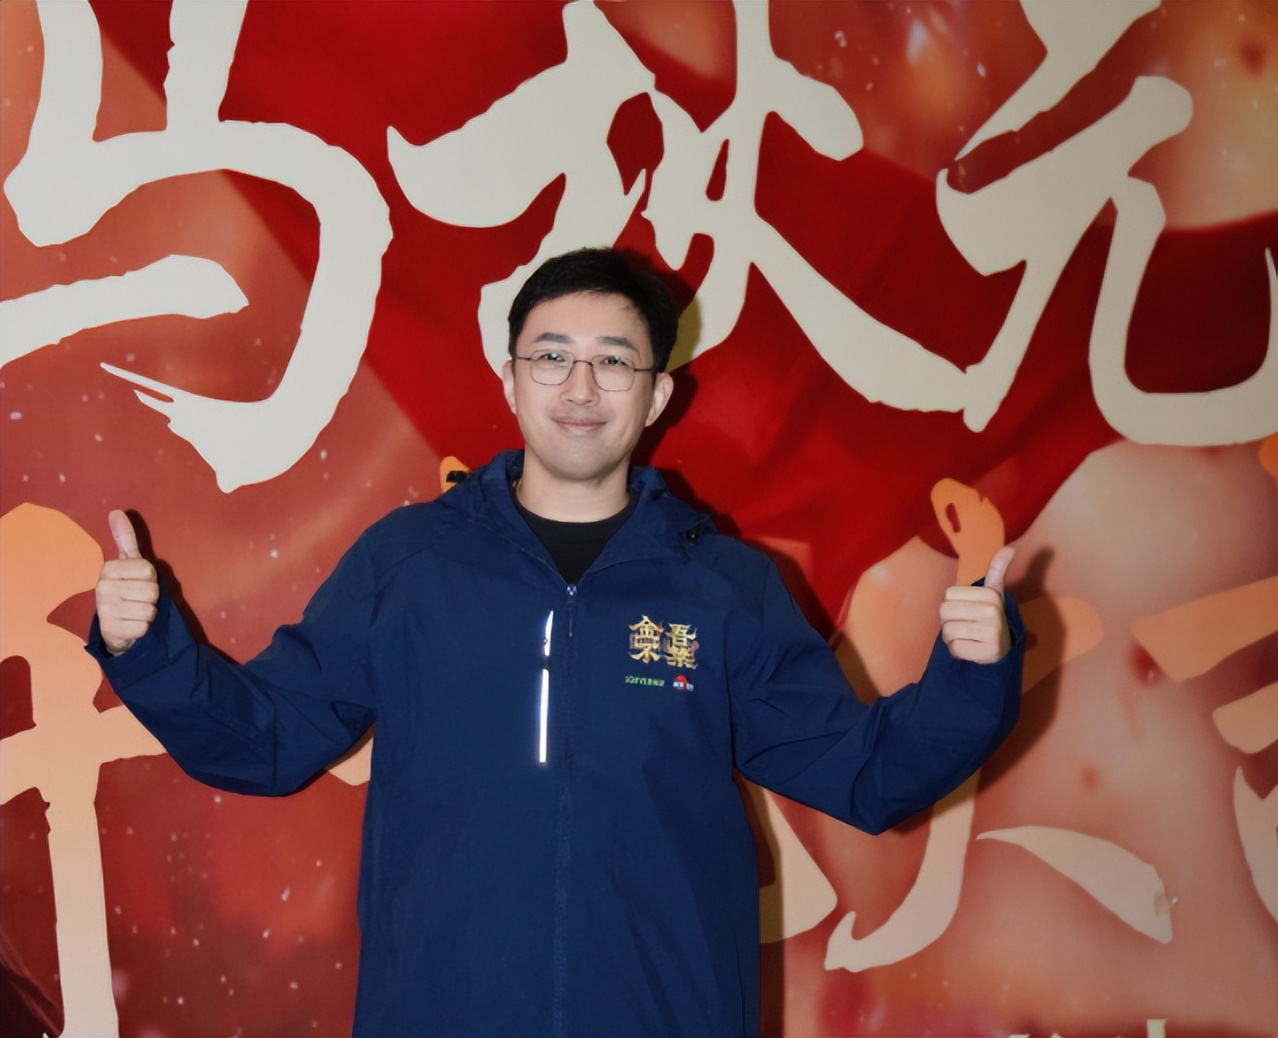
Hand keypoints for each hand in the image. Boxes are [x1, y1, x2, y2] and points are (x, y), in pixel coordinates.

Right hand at [95, 510, 159, 655]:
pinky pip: (144, 626)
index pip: (148, 569)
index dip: (151, 577)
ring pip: (149, 609)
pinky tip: (131, 623)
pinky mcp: (112, 630)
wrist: (114, 625)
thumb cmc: (127, 587)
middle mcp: (102, 588)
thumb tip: (116, 512)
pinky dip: (143, 627)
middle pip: (152, 590)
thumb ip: (125, 538)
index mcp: (109, 569)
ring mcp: (105, 610)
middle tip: (138, 597)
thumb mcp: (127, 562)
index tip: (139, 580)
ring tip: (135, 610)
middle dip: (152, 596)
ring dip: (148, 612)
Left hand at [939, 546, 1013, 663]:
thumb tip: (1009, 548)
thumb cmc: (989, 616)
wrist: (1003, 649)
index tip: (967, 610)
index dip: (951, 604)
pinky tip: (971, 649)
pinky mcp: (987, 652)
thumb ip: (997, 570)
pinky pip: (955, 649)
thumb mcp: (993, 592)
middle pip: (944, 612)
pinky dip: (958, 651)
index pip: (948, 595)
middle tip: (965, 626)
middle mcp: (993, 612)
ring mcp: (991, 633)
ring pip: (948, 632)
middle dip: (948, 622)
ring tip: (968, 637)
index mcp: (991, 594)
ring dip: (952, 638)